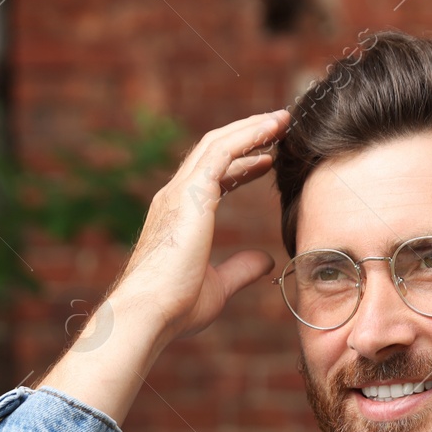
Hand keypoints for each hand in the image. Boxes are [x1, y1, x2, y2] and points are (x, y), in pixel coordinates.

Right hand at [109, 107, 290, 346]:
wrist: (150, 311)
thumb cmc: (176, 306)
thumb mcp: (219, 286)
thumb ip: (241, 268)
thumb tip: (266, 260)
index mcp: (179, 216)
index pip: (211, 178)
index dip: (240, 165)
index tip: (266, 160)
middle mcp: (175, 197)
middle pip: (213, 152)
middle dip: (246, 135)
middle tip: (279, 126)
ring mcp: (180, 192)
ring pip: (218, 144)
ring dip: (251, 128)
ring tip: (281, 120)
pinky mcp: (190, 192)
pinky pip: (223, 151)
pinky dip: (248, 135)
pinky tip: (272, 129)